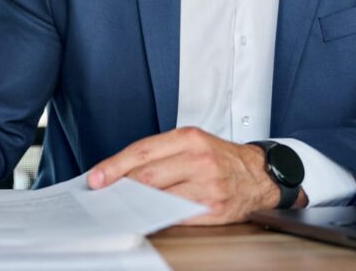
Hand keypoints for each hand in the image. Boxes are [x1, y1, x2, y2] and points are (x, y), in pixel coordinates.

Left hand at [87, 127, 302, 224]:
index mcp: (189, 138)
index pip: (142, 152)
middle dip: (120, 187)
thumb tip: (122, 172)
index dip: (114, 166)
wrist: (258, 174)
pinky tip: (148, 215)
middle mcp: (198, 159)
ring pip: (160, 196)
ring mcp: (207, 184)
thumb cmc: (220, 158)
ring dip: (137, 203)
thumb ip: (160, 154)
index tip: (96, 178)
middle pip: (147, 175)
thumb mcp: (193, 143)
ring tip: (122, 205)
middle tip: (103, 195)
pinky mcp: (214, 208)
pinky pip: (178, 214)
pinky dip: (159, 216)